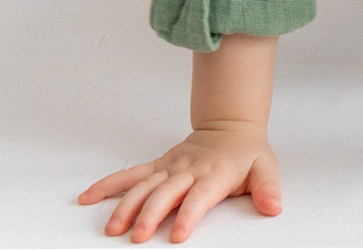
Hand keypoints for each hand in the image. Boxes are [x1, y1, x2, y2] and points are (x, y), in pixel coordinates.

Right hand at [77, 121, 280, 243]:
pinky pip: (130, 175)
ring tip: (111, 228)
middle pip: (165, 194)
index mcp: (213, 175)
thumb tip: (273, 207)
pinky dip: (108, 185)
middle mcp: (187, 171)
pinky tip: (88, 197)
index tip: (176, 235)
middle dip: (149, 215)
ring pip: (143, 186)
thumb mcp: (265, 167)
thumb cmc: (247, 152)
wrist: (230, 125)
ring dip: (125, 206)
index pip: (199, 198)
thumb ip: (268, 188)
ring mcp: (169, 168)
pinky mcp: (157, 166)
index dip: (188, 215)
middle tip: (136, 237)